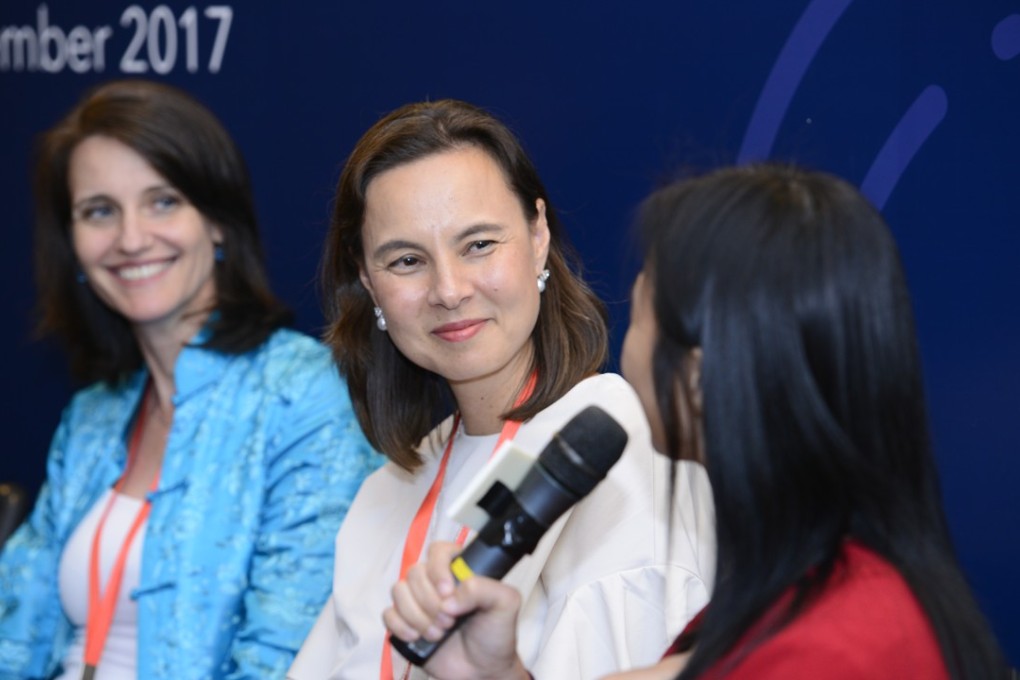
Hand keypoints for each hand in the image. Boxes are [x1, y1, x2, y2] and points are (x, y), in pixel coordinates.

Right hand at [383, 541, 530, 679]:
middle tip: (449, 621)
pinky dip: (401, 626)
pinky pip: (388, 614)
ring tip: (438, 633)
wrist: (483, 670)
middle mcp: (436, 583)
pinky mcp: (406, 622)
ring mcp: (419, 602)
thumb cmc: (495, 634)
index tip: (447, 592)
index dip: (438, 568)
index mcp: (459, 571)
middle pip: (415, 572)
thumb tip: (451, 598)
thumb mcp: (505, 604)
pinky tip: (418, 636)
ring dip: (417, 615)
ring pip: (399, 591)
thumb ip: (485, 589)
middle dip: (430, 601)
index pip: (438, 551)